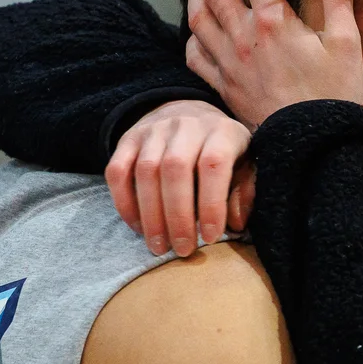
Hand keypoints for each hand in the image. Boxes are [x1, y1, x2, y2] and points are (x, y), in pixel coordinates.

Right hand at [105, 100, 253, 254]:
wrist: (188, 113)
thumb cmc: (222, 150)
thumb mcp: (245, 165)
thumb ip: (243, 192)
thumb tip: (236, 223)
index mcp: (221, 132)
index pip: (213, 164)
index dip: (211, 204)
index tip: (211, 238)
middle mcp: (186, 125)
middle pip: (175, 169)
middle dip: (177, 216)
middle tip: (182, 250)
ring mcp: (153, 130)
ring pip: (146, 171)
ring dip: (151, 216)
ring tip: (159, 246)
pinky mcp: (128, 139)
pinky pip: (117, 171)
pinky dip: (125, 203)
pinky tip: (138, 227)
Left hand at [183, 0, 362, 127]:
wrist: (312, 146)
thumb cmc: (334, 95)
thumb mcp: (346, 42)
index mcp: (274, 21)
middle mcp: (243, 37)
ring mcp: (228, 62)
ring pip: (197, 17)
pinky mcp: (223, 86)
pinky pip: (194, 55)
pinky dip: (192, 35)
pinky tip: (198, 28)